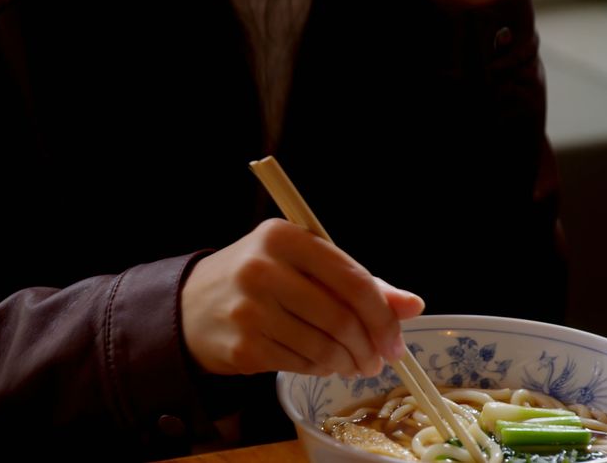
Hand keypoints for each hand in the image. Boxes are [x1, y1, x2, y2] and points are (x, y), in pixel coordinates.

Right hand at [181, 219, 424, 377]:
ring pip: (323, 347)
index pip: (352, 280)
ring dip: (348, 363)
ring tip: (354, 364)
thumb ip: (358, 281)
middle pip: (340, 318)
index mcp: (283, 236)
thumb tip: (413, 305)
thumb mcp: (304, 264)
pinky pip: (301, 365)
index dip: (383, 316)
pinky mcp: (243, 346)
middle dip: (368, 347)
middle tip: (377, 360)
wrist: (192, 306)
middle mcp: (262, 269)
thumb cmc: (260, 279)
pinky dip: (321, 369)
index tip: (396, 340)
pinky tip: (322, 364)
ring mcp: (249, 310)